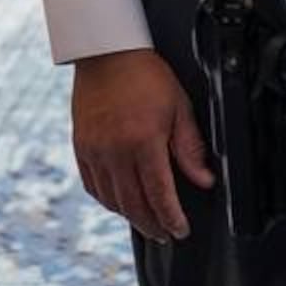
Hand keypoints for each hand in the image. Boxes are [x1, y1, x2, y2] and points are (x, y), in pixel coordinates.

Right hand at [71, 48, 214, 242]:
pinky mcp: (81, 146)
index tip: (180, 230)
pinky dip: (107, 200)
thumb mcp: (179, 107)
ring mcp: (94, 149)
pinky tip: (119, 202)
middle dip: (152, 225)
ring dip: (130, 216)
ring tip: (145, 221)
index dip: (171, 218)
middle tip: (165, 234)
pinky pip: (92, 185)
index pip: (159, 194)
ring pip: (112, 199)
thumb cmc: (146, 75)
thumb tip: (204, 179)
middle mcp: (115, 150)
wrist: (106, 52)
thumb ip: (190, 148)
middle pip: (134, 204)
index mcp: (143, 140)